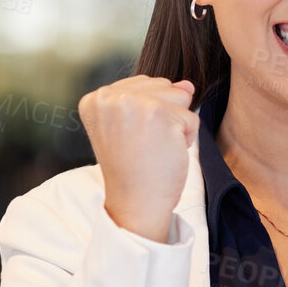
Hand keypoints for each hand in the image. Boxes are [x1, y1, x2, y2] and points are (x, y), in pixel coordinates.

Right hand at [80, 76, 197, 242]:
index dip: (150, 114)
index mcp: (95, 98)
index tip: (132, 139)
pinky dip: (187, 138)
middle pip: (164, 86)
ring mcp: (132, 103)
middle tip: (144, 145)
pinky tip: (165, 153)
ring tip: (154, 147)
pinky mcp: (158, 114)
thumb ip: (157, 98)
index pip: (144, 84)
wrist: (136, 202)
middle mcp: (108, 96)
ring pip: (180, 98)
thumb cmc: (136, 168)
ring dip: (177, 125)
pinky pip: (192, 117)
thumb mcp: (137, 126)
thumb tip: (187, 84)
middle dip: (165, 116)